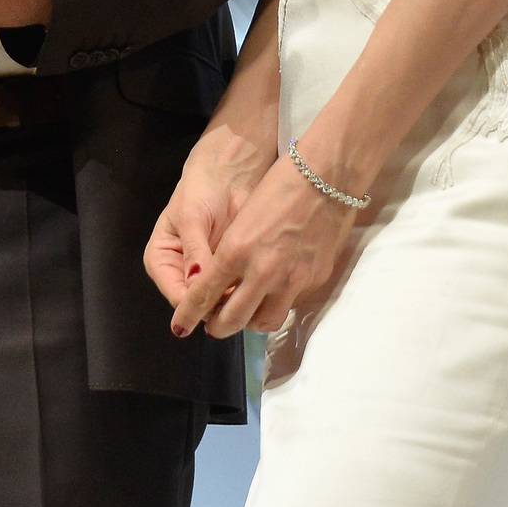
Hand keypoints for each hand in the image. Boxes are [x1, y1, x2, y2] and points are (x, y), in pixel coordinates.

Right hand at [144, 126, 273, 312]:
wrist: (229, 175)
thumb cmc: (201, 190)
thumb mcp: (192, 218)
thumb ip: (194, 251)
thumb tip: (196, 284)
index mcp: (160, 261)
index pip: (175, 296)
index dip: (196, 304)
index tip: (220, 300)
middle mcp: (180, 274)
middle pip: (196, 305)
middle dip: (216, 305)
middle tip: (239, 296)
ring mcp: (205, 276)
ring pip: (216, 303)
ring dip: (231, 300)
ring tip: (248, 288)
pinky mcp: (227, 273)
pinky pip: (234, 293)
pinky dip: (243, 291)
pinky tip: (256, 284)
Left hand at [170, 149, 362, 339]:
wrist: (327, 178)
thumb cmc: (278, 187)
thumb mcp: (242, 219)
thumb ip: (228, 255)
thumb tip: (216, 282)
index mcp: (237, 251)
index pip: (204, 295)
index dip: (188, 314)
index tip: (180, 327)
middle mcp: (263, 272)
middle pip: (232, 320)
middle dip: (216, 328)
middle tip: (211, 326)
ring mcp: (292, 280)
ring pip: (263, 322)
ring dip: (249, 321)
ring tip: (243, 311)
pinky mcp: (314, 280)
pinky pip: (289, 305)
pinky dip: (276, 303)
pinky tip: (272, 290)